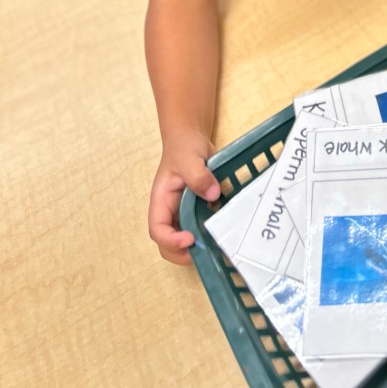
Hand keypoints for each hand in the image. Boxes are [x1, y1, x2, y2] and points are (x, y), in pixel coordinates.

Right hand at [148, 130, 219, 263]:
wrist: (191, 137)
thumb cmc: (183, 146)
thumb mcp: (189, 158)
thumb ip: (198, 176)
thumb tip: (212, 194)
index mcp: (161, 201)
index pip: (158, 229)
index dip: (171, 240)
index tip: (190, 239)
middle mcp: (170, 211)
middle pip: (168, 242)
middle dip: (183, 252)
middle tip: (205, 251)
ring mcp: (182, 212)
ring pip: (185, 237)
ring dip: (197, 246)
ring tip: (216, 246)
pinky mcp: (196, 209)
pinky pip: (200, 226)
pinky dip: (209, 233)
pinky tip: (224, 231)